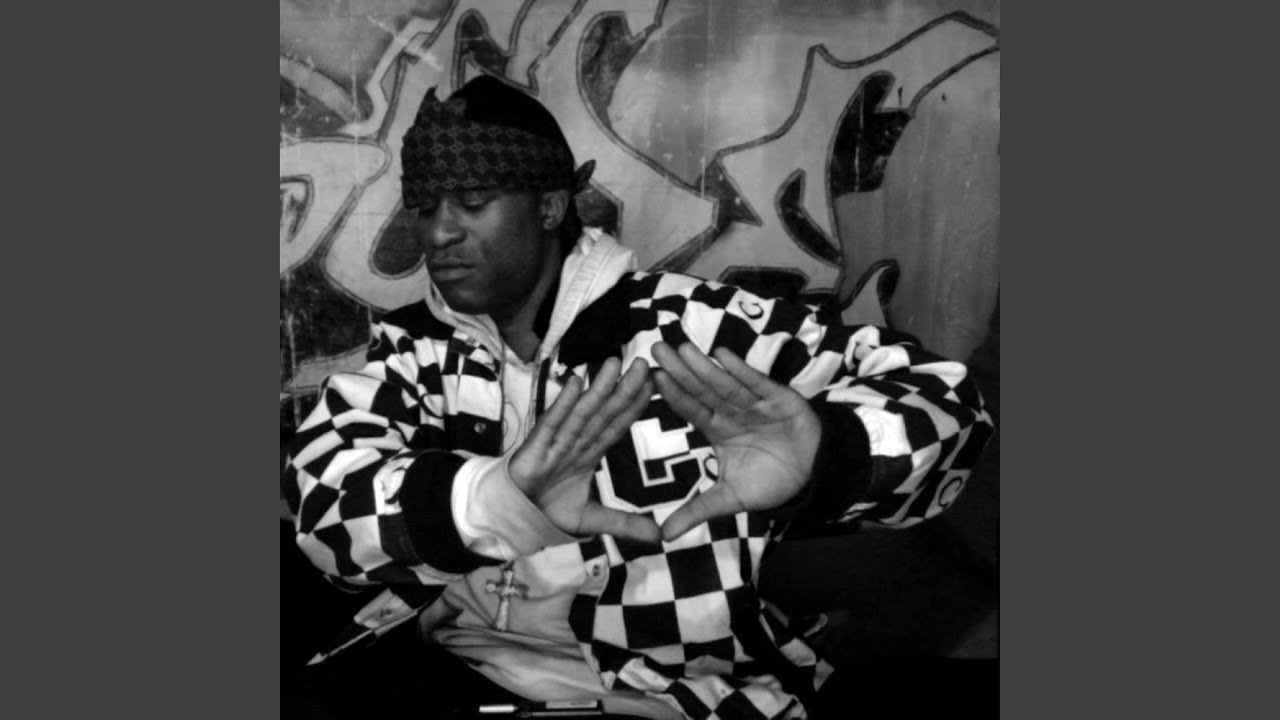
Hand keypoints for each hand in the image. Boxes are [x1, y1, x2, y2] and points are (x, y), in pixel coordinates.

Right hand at [508, 357, 660, 542]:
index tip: (655, 385)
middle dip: (624, 389)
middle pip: (604, 414)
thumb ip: (624, 524)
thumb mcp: (592, 521)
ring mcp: (555, 443)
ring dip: (598, 388)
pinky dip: (563, 403)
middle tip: (644, 362)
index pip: (616, 427)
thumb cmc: (547, 511)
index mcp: (589, 455)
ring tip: (614, 363)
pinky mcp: (535, 447)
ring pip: (582, 413)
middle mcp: (576, 444)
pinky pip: (551, 422)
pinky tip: (576, 381)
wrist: (510, 519)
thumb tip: (660, 537)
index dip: (635, 406)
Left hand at [651, 343, 820, 540]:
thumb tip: (663, 536)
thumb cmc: (770, 482)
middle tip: (656, 348)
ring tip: (683, 348)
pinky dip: (742, 370)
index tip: (651, 377)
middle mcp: (732, 412)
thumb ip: (696, 511)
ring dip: (705, 366)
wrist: (812, 477)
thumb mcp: (729, 499)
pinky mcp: (779, 399)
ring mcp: (755, 403)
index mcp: (717, 430)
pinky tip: (722, 354)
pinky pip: (757, 383)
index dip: (673, 394)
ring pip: (726, 383)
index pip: (691, 409)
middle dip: (681, 370)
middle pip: (702, 389)